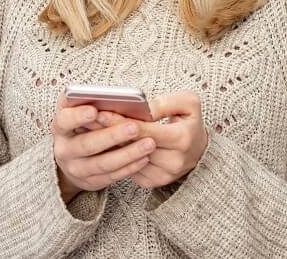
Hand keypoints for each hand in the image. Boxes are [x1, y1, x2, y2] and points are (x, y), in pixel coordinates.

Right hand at [51, 93, 156, 202]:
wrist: (71, 157)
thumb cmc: (81, 125)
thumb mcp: (78, 111)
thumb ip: (91, 102)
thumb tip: (124, 98)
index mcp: (60, 126)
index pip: (65, 120)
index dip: (78, 116)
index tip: (94, 111)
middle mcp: (64, 149)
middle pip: (87, 144)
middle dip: (112, 136)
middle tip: (134, 127)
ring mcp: (76, 168)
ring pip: (102, 164)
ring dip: (128, 154)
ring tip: (149, 144)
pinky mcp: (90, 182)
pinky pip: (112, 176)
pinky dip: (130, 167)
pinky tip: (144, 158)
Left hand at [94, 91, 208, 189]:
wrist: (200, 150)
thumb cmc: (191, 121)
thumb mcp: (188, 103)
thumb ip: (165, 103)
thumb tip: (142, 108)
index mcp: (181, 139)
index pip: (144, 130)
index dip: (120, 121)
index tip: (99, 112)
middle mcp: (173, 162)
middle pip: (132, 146)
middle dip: (107, 132)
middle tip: (86, 120)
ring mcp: (163, 175)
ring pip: (127, 159)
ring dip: (107, 146)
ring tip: (88, 130)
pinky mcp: (153, 182)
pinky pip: (129, 169)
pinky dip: (115, 156)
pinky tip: (102, 144)